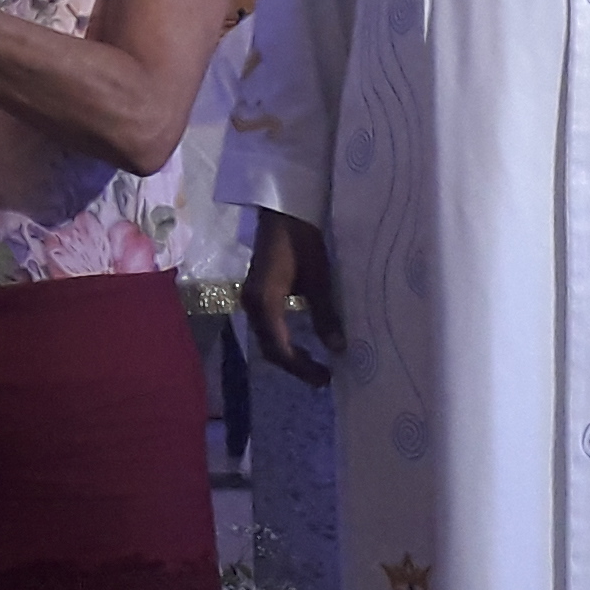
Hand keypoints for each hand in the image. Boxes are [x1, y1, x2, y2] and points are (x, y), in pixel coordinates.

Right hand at [241, 210, 348, 388]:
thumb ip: (326, 315)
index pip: (280, 348)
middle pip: (270, 348)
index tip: (326, 377)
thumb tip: (338, 348)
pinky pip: (266, 327)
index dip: (302, 367)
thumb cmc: (302, 241)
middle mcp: (252, 305)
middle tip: (322, 376)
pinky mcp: (256, 294)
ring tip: (314, 363)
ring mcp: (251, 299)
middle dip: (294, 365)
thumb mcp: (319, 279)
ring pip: (266, 339)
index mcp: (265, 302)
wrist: (284, 211)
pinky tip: (300, 342)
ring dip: (288, 354)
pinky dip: (282, 340)